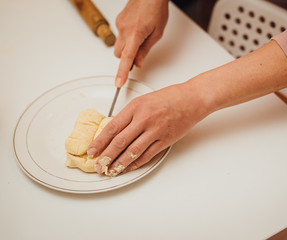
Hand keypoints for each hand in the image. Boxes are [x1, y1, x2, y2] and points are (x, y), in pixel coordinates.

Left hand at [87, 83, 208, 175]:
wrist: (192, 99)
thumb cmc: (169, 97)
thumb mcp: (144, 100)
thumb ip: (130, 115)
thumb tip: (115, 130)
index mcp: (136, 107)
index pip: (112, 127)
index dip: (100, 141)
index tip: (92, 151)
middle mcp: (144, 119)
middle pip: (120, 142)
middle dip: (106, 156)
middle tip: (98, 166)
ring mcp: (155, 130)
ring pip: (133, 151)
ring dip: (120, 163)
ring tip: (111, 171)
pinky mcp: (166, 139)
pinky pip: (148, 155)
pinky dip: (136, 163)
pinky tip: (129, 167)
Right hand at [114, 0, 168, 86]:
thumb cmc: (156, 9)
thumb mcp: (156, 34)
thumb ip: (145, 50)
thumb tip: (138, 63)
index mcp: (135, 34)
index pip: (126, 58)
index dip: (122, 72)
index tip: (118, 83)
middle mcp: (124, 29)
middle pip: (119, 54)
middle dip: (127, 57)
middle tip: (139, 53)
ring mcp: (119, 24)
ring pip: (119, 44)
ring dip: (127, 46)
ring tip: (141, 36)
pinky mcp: (118, 20)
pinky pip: (120, 34)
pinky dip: (127, 37)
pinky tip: (137, 28)